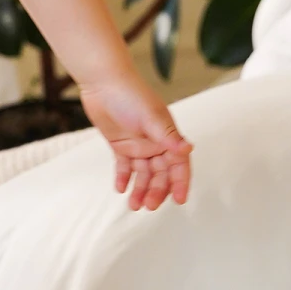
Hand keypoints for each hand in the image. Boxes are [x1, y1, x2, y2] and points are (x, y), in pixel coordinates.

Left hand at [78, 72, 191, 210]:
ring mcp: (138, 144)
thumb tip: (187, 150)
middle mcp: (155, 143)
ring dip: (140, 189)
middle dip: (157, 190)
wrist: (103, 83)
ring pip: (143, 173)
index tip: (180, 200)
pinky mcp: (121, 144)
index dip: (181, 183)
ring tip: (134, 205)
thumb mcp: (151, 117)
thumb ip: (168, 136)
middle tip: (149, 206)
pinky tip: (120, 189)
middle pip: (161, 173)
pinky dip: (123, 177)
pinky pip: (124, 166)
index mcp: (167, 136)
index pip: (179, 165)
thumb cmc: (130, 95)